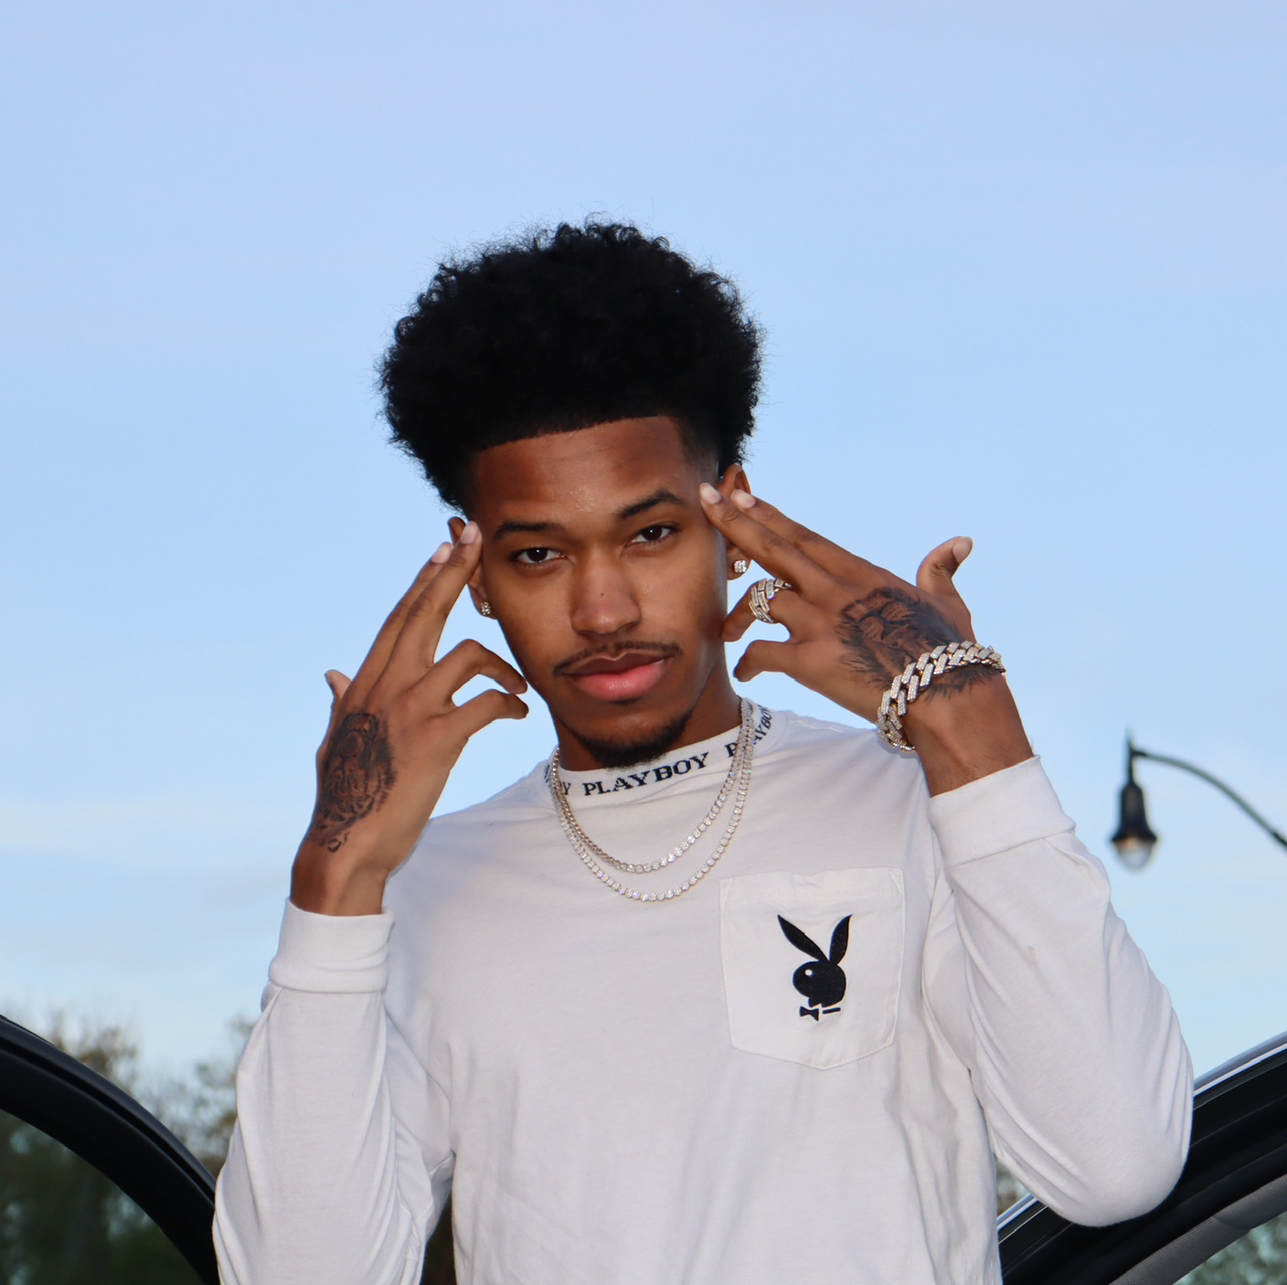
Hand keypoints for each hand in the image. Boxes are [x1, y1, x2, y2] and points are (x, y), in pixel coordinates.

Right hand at [291, 523, 527, 914]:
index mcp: (365, 683)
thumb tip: (332, 673)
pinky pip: (486, 703)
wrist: (346, 844)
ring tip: (517, 683)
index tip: (442, 549)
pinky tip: (518, 712)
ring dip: (502, 664)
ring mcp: (411, 710)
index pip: (399, 619)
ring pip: (468, 654)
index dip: (424, 582)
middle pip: (426, 614)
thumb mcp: (336, 740)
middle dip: (454, 574)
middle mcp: (386, 686)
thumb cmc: (346, 795)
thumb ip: (341, 701)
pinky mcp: (438, 739)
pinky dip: (509, 703)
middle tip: (476, 542)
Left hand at [699, 484, 1030, 793]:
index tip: (742, 494)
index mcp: (861, 574)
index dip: (770, 515)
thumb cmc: (951, 654)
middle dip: (734, 522)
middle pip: (773, 548)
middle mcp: (835, 591)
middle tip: (705, 500)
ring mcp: (820, 623)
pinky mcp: (810, 661)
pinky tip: (745, 673)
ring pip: (760, 598)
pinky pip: (761, 653)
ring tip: (727, 633)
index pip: (805, 537)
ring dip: (737, 614)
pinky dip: (748, 663)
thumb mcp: (947, 604)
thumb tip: (959, 544)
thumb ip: (941, 571)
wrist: (948, 696)